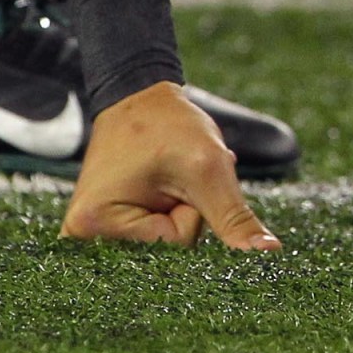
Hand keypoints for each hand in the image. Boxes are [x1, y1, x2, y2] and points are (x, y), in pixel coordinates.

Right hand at [59, 81, 281, 249]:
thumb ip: (235, 216)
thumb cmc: (167, 124)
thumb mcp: (208, 167)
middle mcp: (83, 239)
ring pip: (165, 246)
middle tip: (173, 177)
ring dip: (179, 214)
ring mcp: (92, 236)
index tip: (177, 176)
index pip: (174, 247)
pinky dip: (170, 214)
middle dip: (185, 215)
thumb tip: (269, 255)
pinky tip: (162, 188)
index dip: (192, 211)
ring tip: (167, 179)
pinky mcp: (104, 230)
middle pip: (166, 254)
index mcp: (95, 225)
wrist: (139, 98)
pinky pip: (155, 237)